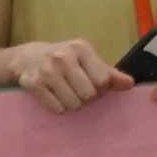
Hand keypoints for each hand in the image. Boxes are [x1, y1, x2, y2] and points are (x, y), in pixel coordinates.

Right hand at [5, 36, 119, 113]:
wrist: (26, 58)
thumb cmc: (64, 60)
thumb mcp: (87, 60)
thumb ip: (109, 73)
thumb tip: (130, 84)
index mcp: (81, 48)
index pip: (103, 81)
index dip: (101, 88)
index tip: (93, 84)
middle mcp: (63, 57)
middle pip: (89, 95)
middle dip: (86, 98)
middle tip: (78, 90)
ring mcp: (47, 70)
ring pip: (73, 104)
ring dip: (72, 104)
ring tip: (66, 92)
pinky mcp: (33, 83)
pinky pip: (57, 108)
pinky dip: (58, 107)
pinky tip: (54, 96)